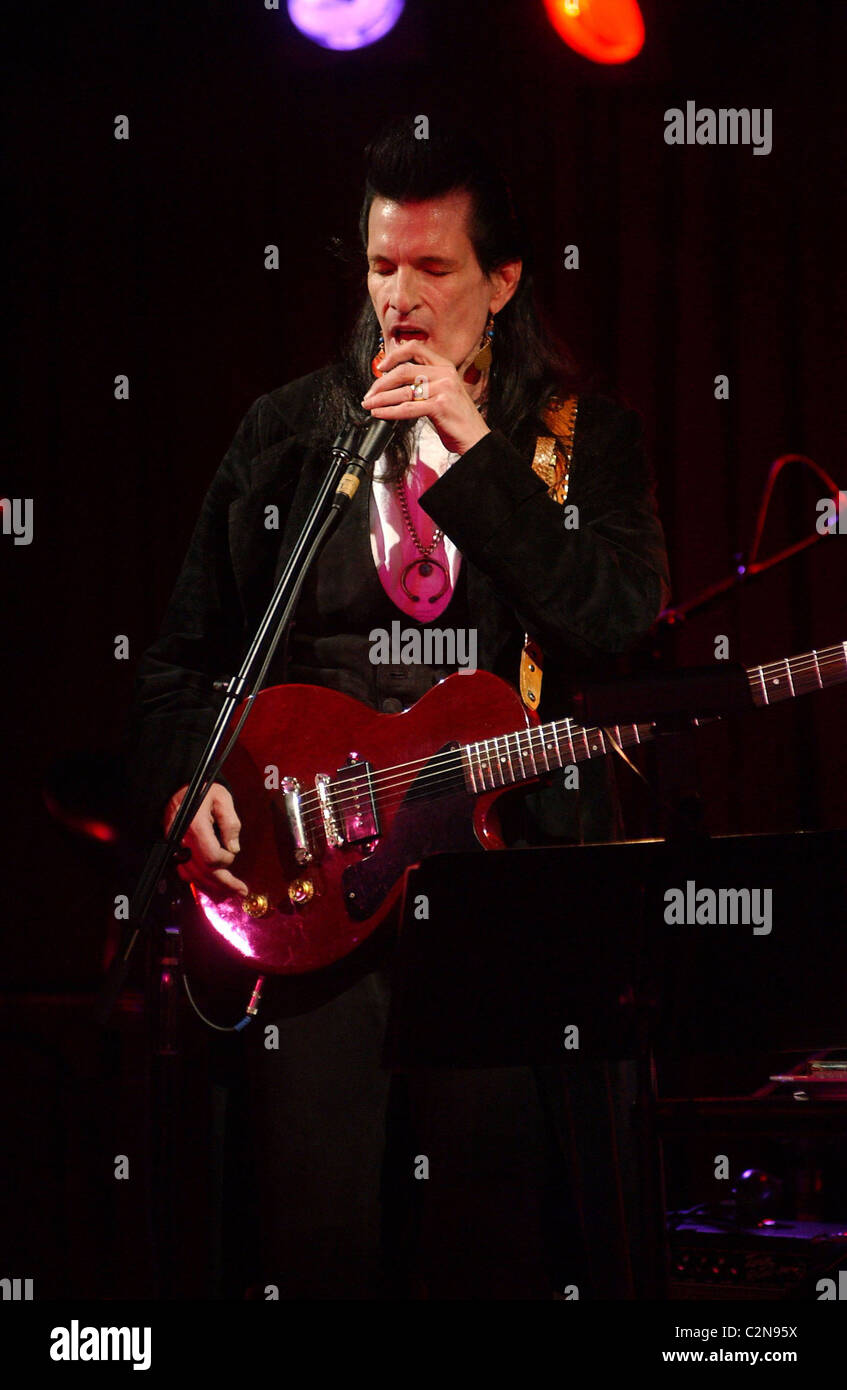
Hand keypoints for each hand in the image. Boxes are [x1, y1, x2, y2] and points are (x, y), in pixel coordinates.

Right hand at [163, 781, 248, 899]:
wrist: (177, 786)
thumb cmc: (203, 790)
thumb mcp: (222, 798)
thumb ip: (230, 823)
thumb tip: (234, 849)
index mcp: (195, 826)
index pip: (211, 857)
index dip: (225, 861)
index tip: (232, 853)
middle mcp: (182, 840)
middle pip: (203, 871)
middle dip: (224, 883)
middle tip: (242, 891)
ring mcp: (175, 846)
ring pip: (193, 875)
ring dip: (212, 885)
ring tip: (231, 890)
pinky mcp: (172, 849)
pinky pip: (184, 871)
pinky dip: (198, 879)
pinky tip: (212, 883)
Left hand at [361, 341, 489, 454]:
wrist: (475, 438)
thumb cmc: (456, 419)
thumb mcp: (442, 393)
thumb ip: (423, 382)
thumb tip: (394, 379)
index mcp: (444, 366)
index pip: (415, 348)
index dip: (394, 355)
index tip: (381, 367)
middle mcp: (444, 374)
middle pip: (404, 370)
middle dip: (381, 383)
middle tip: (369, 394)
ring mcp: (443, 389)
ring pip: (403, 391)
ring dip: (381, 399)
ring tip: (369, 405)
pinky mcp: (440, 406)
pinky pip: (408, 408)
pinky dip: (389, 411)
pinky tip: (379, 413)